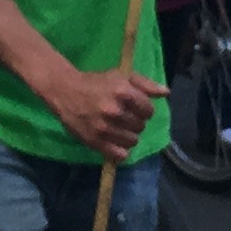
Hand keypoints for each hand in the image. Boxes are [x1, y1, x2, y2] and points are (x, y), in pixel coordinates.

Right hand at [35, 62, 164, 158]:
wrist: (64, 91)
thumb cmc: (96, 82)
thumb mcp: (121, 76)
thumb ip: (145, 84)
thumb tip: (166, 93)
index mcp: (123, 92)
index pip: (148, 111)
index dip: (144, 109)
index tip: (136, 108)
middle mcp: (114, 110)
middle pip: (140, 126)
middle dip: (136, 122)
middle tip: (124, 117)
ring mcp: (104, 127)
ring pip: (132, 141)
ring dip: (128, 135)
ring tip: (118, 128)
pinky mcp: (94, 141)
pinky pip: (119, 154)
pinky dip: (120, 150)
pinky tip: (115, 141)